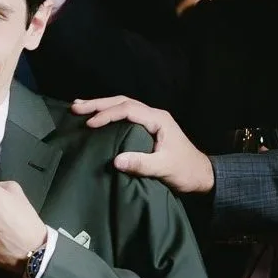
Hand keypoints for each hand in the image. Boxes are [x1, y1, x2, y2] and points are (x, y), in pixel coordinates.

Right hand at [71, 95, 215, 193]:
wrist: (201, 176)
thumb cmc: (185, 171)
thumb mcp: (164, 169)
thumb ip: (142, 164)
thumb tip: (116, 161)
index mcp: (158, 119)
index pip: (128, 110)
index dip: (107, 115)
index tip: (89, 124)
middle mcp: (154, 115)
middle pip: (123, 102)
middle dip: (98, 104)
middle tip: (76, 108)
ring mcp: (151, 121)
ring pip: (123, 106)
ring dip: (102, 106)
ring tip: (80, 107)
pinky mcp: (148, 129)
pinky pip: (125, 116)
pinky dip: (109, 114)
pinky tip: (97, 118)